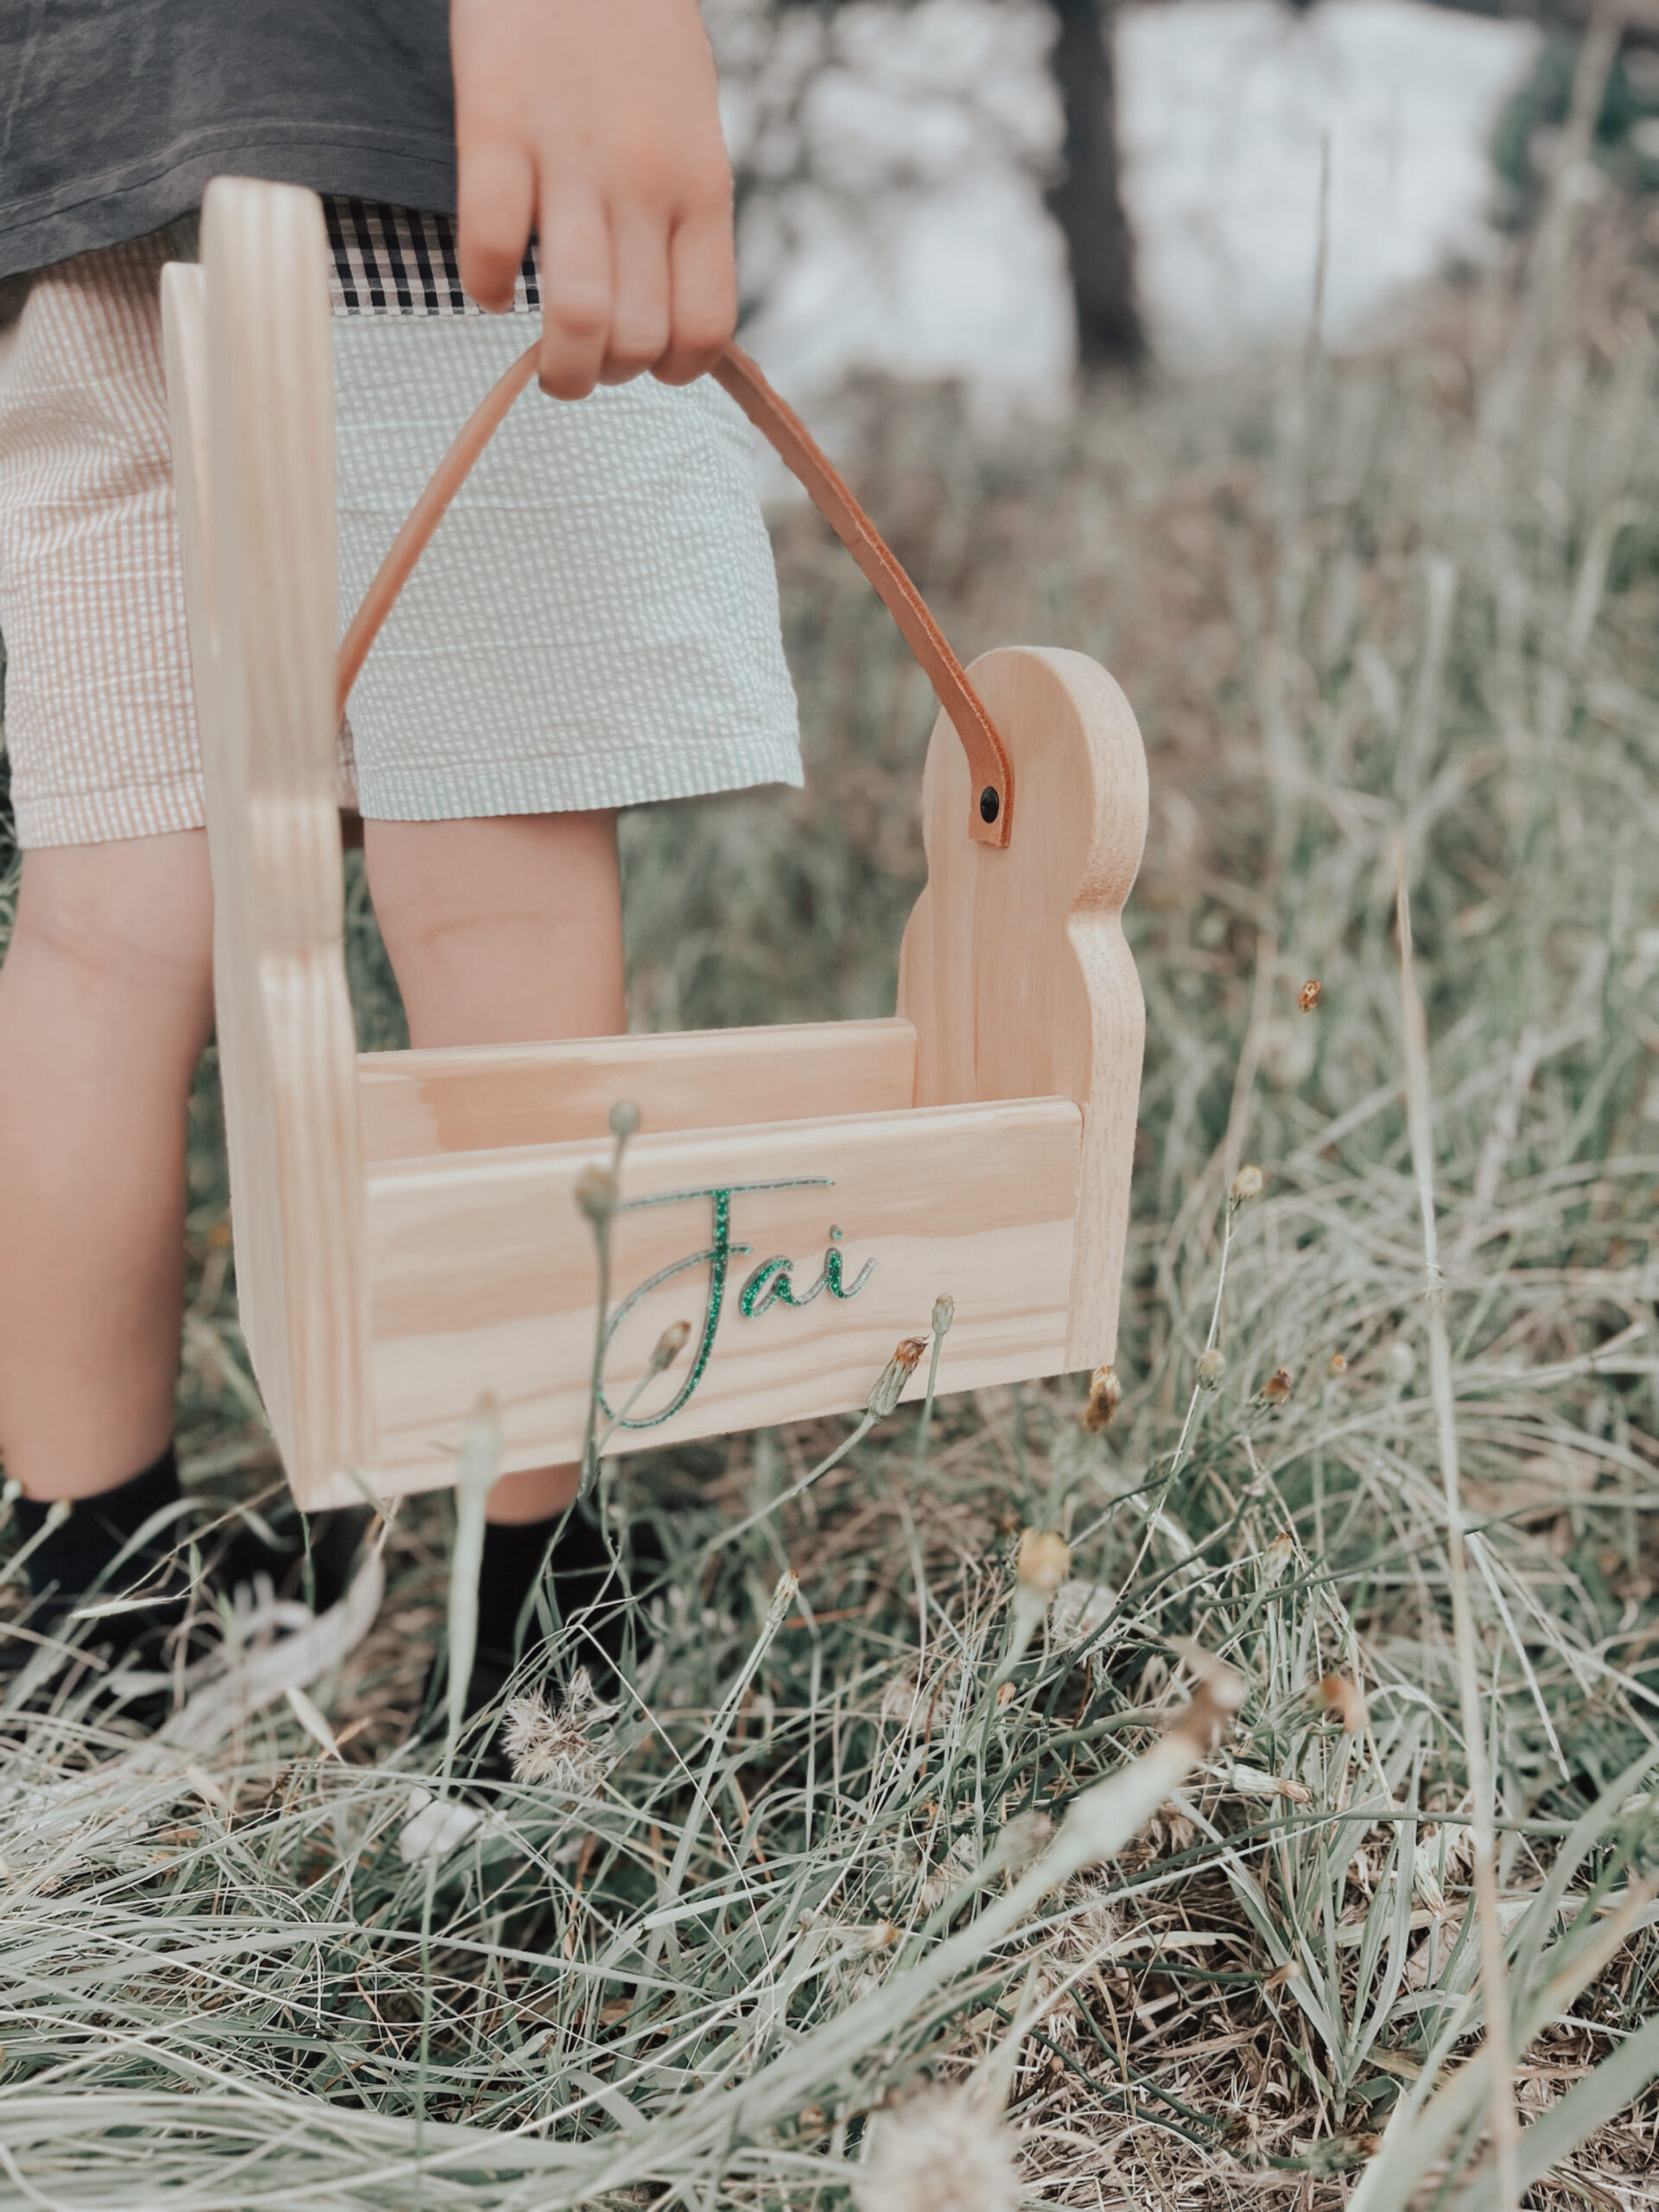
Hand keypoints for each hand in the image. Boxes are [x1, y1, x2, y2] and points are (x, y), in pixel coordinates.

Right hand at [450, 0, 736, 398]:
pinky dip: (486, 288)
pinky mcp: (497, 125)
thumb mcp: (691, 129)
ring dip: (556, 366)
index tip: (645, 364)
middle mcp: (647, 183)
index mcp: (702, 187)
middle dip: (606, 375)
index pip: (706, 328)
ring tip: (541, 356)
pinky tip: (490, 283)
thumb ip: (684, 212)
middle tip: (580, 361)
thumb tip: (669, 306)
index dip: (674, 371)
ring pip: (579, 318)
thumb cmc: (635, 34)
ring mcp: (573, 157)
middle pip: (637, 340)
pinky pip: (494, 248)